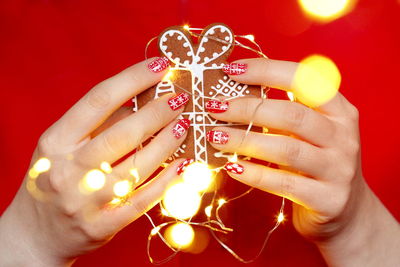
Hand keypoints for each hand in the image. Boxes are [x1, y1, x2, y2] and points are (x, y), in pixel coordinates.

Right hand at [0, 58, 189, 265]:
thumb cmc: (49, 181)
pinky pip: (144, 199)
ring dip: (169, 142)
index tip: (160, 66)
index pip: (99, 100)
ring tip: (185, 125)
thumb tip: (138, 101)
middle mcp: (68, 170)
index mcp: (55, 142)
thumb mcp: (59, 146)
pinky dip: (168, 180)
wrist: (34, 234)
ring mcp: (86, 200)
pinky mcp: (103, 225)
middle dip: (158, 112)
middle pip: (124, 133)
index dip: (134, 79)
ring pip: (139, 165)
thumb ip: (95, 124)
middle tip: (180, 100)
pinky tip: (184, 163)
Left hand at [207, 58, 399, 265]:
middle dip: (248, 109)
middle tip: (215, 108)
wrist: (345, 210)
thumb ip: (281, 113)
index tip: (231, 69)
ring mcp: (338, 169)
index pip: (304, 80)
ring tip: (215, 137)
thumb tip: (232, 95)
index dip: (266, 71)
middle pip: (292, 115)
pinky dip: (254, 173)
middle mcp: (343, 136)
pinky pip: (283, 183)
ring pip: (286, 150)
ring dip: (244, 141)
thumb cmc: (316, 162)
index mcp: (339, 111)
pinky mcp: (327, 199)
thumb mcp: (306, 133)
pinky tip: (231, 166)